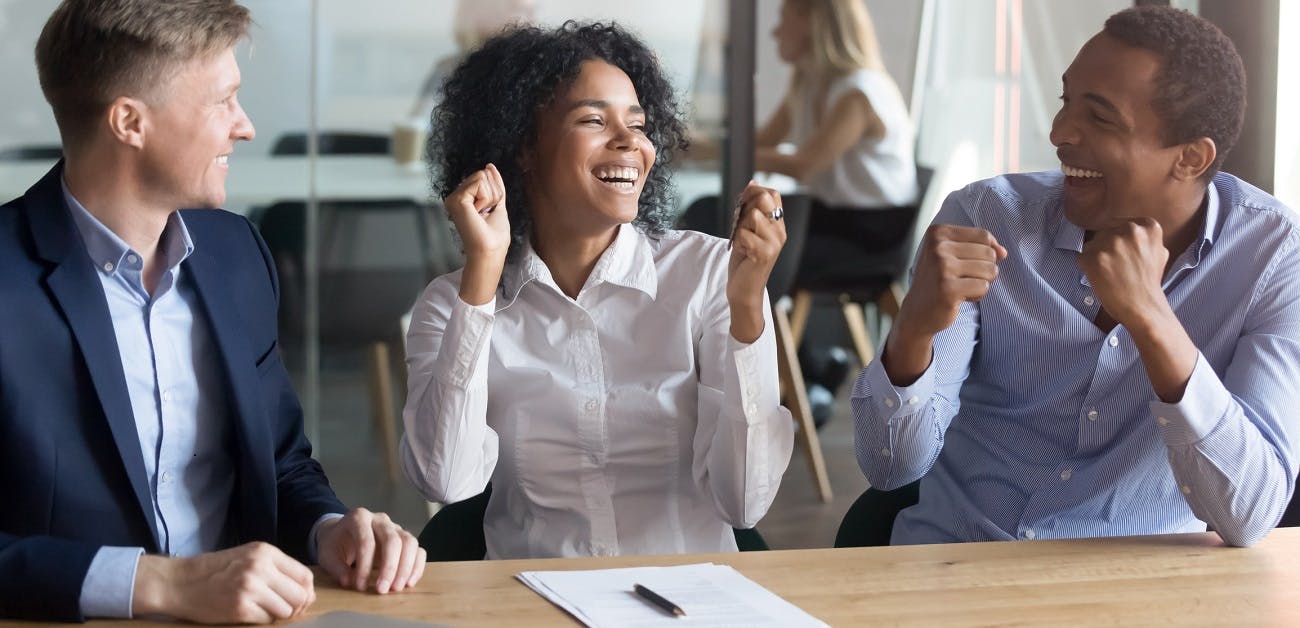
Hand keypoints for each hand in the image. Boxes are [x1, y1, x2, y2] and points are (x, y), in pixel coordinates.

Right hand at [132, 542, 314, 623]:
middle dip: (296, 606)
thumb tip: (305, 591)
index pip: (304, 575)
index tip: (299, 599)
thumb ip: (276, 568)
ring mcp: (250, 588)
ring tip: (263, 609)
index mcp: (265, 552)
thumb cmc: (215, 570)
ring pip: (286, 610)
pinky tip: (249, 613)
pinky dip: (262, 620)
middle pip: (300, 595)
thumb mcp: (248, 556)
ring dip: (278, 614)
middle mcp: (260, 567)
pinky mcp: (240, 608)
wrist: (179, 582)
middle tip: (284, 609)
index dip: (306, 591)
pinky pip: (267, 620)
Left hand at [316, 508, 425, 594]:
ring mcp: (396, 527)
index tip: (360, 587)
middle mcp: (380, 519)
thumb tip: (349, 581)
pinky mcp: (405, 539)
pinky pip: (418, 550)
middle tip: (383, 590)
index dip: (364, 566)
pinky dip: (417, 567)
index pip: (367, 541)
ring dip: (406, 568)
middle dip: (389, 567)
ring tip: (397, 588)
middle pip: (393, 540)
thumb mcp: (327, 554)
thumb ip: (337, 567)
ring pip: (410, 542)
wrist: (343, 533)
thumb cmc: (336, 543)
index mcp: (359, 517)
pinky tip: (408, 583)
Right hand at [446, 163, 510, 304]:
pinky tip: (478, 213)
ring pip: (482, 177)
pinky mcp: (457, 199)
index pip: (484, 176)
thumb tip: (489, 166)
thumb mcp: (497, 203)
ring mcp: (454, 198)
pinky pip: (480, 183)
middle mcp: (455, 196)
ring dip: (490, 197)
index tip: (488, 212)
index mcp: (463, 198)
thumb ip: (494, 185)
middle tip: (486, 214)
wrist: (490, 250)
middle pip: (483, 174)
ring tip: (482, 214)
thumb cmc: (494, 235)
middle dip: (493, 194)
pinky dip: (486, 198)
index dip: (494, 193)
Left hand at [727, 181, 786, 342]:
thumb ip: (750, 208)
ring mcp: (774, 242)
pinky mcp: (764, 253)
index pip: (772, 194)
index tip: (742, 205)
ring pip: (751, 215)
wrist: (745, 290)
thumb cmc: (745, 261)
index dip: (754, 192)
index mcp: (778, 225)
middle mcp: (780, 232)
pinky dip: (737, 242)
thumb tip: (753, 182)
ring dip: (739, 227)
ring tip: (743, 243)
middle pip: (763, 199)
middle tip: (741, 227)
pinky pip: (743, 234)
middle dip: (745, 208)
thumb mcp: (747, 230)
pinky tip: (743, 253)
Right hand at [885, 224, 1005, 384]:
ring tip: (961, 287)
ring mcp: (942, 267)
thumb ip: (981, 247)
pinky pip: (984, 287)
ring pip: (990, 270)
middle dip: (983, 269)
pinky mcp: (948, 288)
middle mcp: (938, 247)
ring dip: (981, 282)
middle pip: (989, 253)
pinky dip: (977, 295)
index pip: (983, 236)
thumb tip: (1004, 252)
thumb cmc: (939, 280)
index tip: (964, 264)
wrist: (916, 312)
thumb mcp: (953, 254)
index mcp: (937, 233)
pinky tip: (959, 297)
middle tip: (961, 279)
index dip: (984, 252)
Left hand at [1077, 217, 1169, 327]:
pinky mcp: (1094, 258)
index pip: (1118, 224)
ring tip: (1111, 274)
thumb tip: (1126, 227)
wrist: (1144, 307)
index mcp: (1147, 226)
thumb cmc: (1149, 281)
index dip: (1117, 241)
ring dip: (1096, 258)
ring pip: (1092, 245)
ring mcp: (1111, 243)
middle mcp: (1130, 230)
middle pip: (1104, 233)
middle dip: (1107, 249)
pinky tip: (1101, 278)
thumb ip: (1144, 236)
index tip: (1123, 255)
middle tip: (1118, 267)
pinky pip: (1082, 257)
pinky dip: (1087, 268)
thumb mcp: (1159, 250)